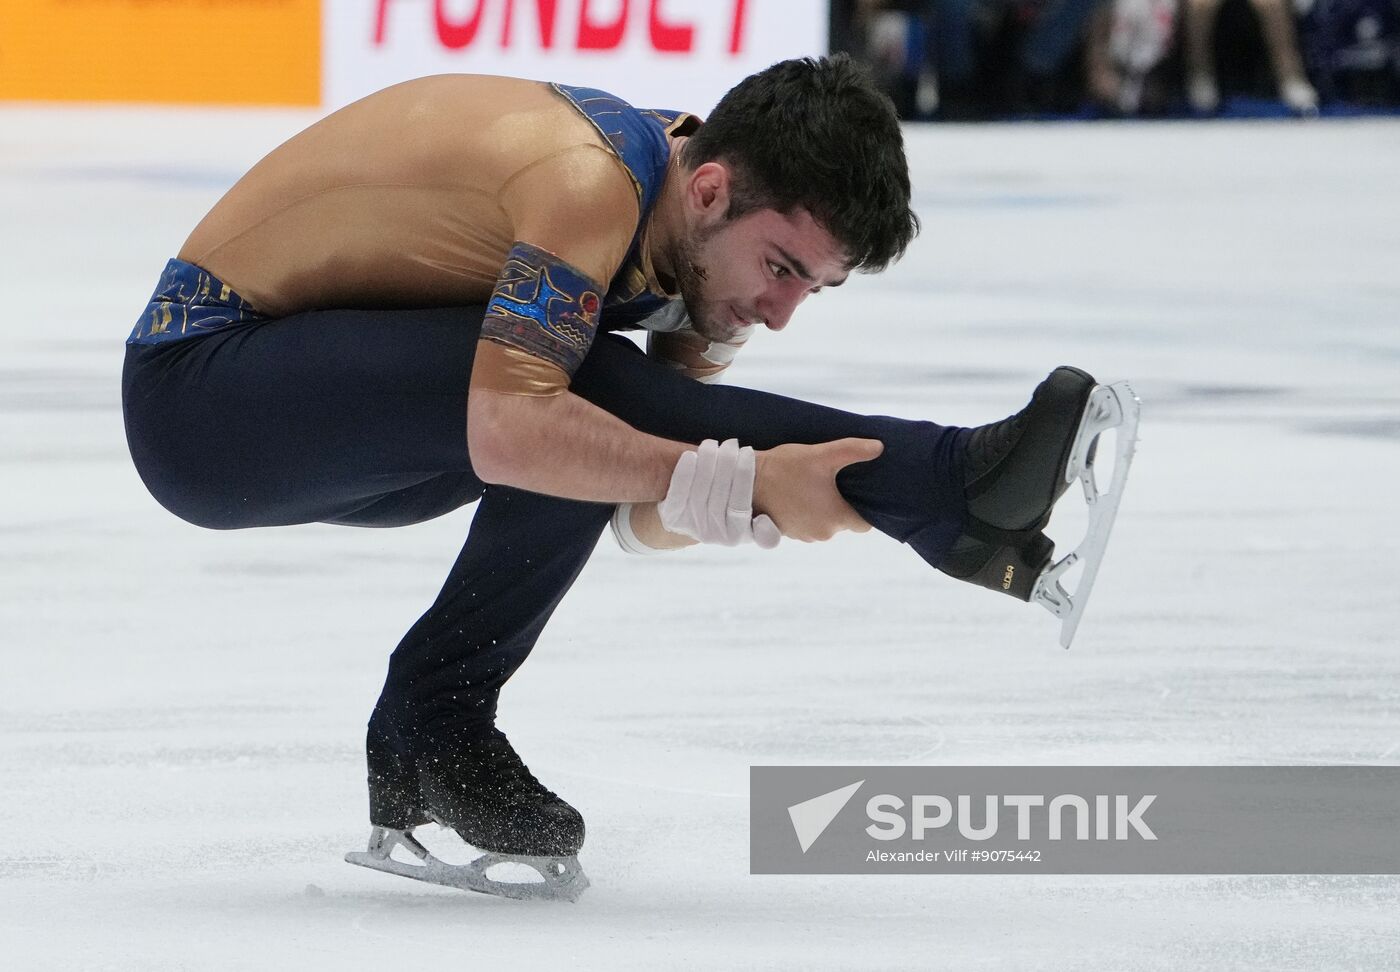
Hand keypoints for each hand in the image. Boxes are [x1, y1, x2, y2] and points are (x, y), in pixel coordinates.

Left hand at [657, 439, 780, 547]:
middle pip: (720, 497)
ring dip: (707, 464)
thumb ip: (765, 532)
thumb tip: (762, 522)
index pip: (741, 506)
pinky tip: (691, 455)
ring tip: (714, 444)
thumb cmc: (730, 510)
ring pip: (700, 493)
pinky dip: (684, 474)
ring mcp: (691, 527)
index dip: (744, 477)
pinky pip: (678, 495)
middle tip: (732, 443)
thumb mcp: (752, 524)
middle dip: (727, 464)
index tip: (748, 451)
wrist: (694, 517)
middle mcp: (714, 536)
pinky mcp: (672, 517)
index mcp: (737, 536)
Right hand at [752, 438, 883, 541]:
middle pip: (843, 522)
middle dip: (841, 504)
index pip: (864, 524)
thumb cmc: (785, 469)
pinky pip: (807, 525)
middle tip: (833, 481)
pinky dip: (806, 514)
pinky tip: (799, 495)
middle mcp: (823, 533)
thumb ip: (852, 450)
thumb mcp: (822, 455)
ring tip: (813, 487)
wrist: (747, 483)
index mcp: (836, 517)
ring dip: (822, 509)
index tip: (858, 492)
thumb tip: (879, 447)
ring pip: (825, 524)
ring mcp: (804, 536)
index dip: (865, 509)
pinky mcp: (789, 534)